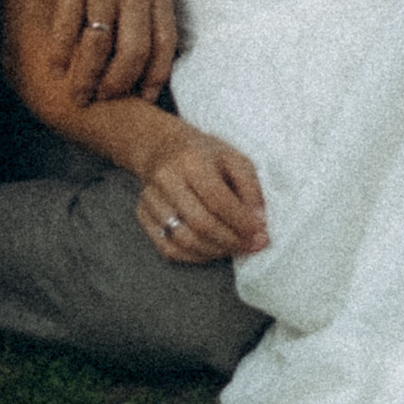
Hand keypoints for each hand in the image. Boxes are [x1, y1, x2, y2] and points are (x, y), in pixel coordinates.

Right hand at [39, 0, 177, 102]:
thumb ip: (148, 0)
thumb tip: (148, 44)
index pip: (166, 43)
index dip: (155, 75)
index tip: (144, 97)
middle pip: (134, 52)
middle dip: (119, 84)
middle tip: (103, 100)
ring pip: (100, 45)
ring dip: (88, 76)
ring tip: (77, 94)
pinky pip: (67, 25)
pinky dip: (61, 51)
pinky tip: (54, 65)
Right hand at [130, 120, 266, 263]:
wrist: (162, 147)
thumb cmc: (204, 154)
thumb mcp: (234, 158)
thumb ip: (251, 188)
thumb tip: (259, 222)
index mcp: (191, 160)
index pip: (218, 200)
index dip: (241, 223)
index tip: (260, 235)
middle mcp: (166, 179)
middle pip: (201, 223)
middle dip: (232, 241)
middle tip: (252, 246)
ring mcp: (150, 199)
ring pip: (184, 240)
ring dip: (215, 251)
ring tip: (235, 248)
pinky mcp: (143, 215)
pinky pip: (168, 248)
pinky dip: (194, 256)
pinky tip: (212, 250)